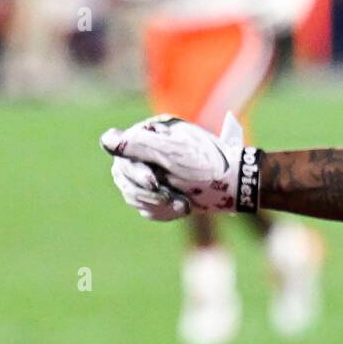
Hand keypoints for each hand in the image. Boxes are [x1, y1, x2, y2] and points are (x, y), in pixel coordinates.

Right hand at [100, 113, 255, 217]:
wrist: (236, 187)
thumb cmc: (208, 166)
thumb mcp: (174, 153)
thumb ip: (139, 145)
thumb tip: (106, 139)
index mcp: (153, 132)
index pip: (123, 153)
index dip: (134, 171)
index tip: (154, 182)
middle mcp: (150, 149)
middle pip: (124, 176)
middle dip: (147, 191)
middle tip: (170, 196)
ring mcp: (154, 170)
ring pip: (132, 194)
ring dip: (156, 203)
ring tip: (182, 203)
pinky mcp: (160, 191)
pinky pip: (145, 207)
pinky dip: (162, 211)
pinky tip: (182, 207)